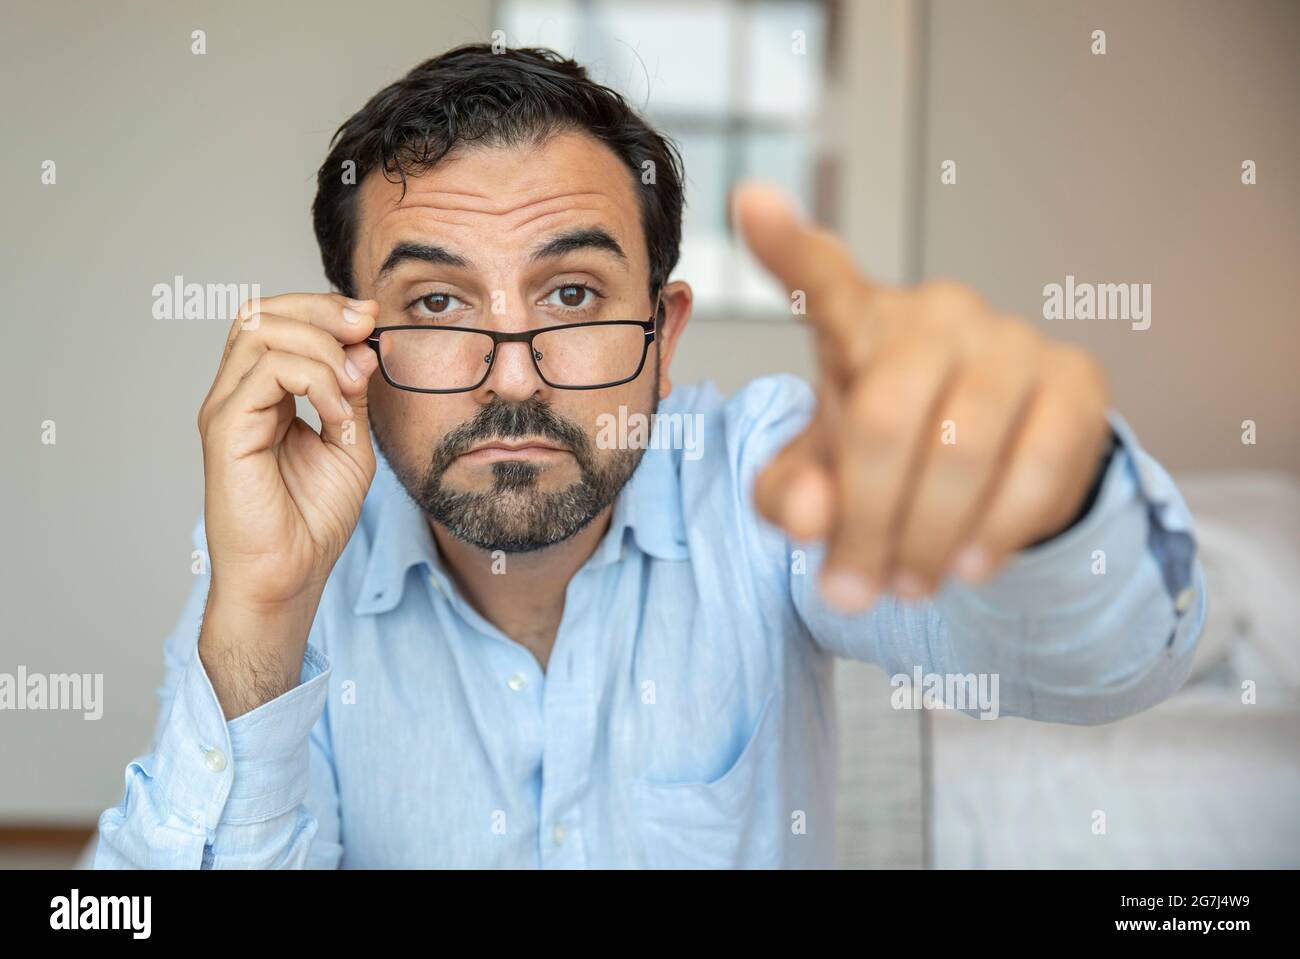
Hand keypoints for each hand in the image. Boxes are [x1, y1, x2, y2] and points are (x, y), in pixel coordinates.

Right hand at [195, 292, 379, 712]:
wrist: (289, 575)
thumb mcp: (349, 444)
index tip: (371, 319)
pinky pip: (266, 372)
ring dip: (321, 346)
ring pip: (260, 330)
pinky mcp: (225, 429)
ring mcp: (227, 408)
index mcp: (263, 394)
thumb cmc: (312, 520)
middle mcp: (237, 395)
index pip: (279, 321)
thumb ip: (352, 395)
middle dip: (321, 309)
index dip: (324, 308)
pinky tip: (337, 413)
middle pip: (262, 312)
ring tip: (351, 385)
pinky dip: (313, 380)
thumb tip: (363, 346)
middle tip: (365, 328)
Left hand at [736, 182, 1110, 610]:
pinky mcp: (1077, 380)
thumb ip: (790, 494)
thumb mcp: (821, 475)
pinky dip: (995, 534)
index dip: (785, 245)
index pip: (820, 277)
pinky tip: (968, 567)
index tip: (751, 203)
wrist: (998, 460)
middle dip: (864, 523)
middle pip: (886, 418)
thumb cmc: (888, 451)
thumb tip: (809, 517)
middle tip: (850, 590)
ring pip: (963, 451)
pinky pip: (1036, 468)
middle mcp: (936, 313)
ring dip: (926, 541)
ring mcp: (1011, 339)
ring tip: (906, 590)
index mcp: (859, 321)